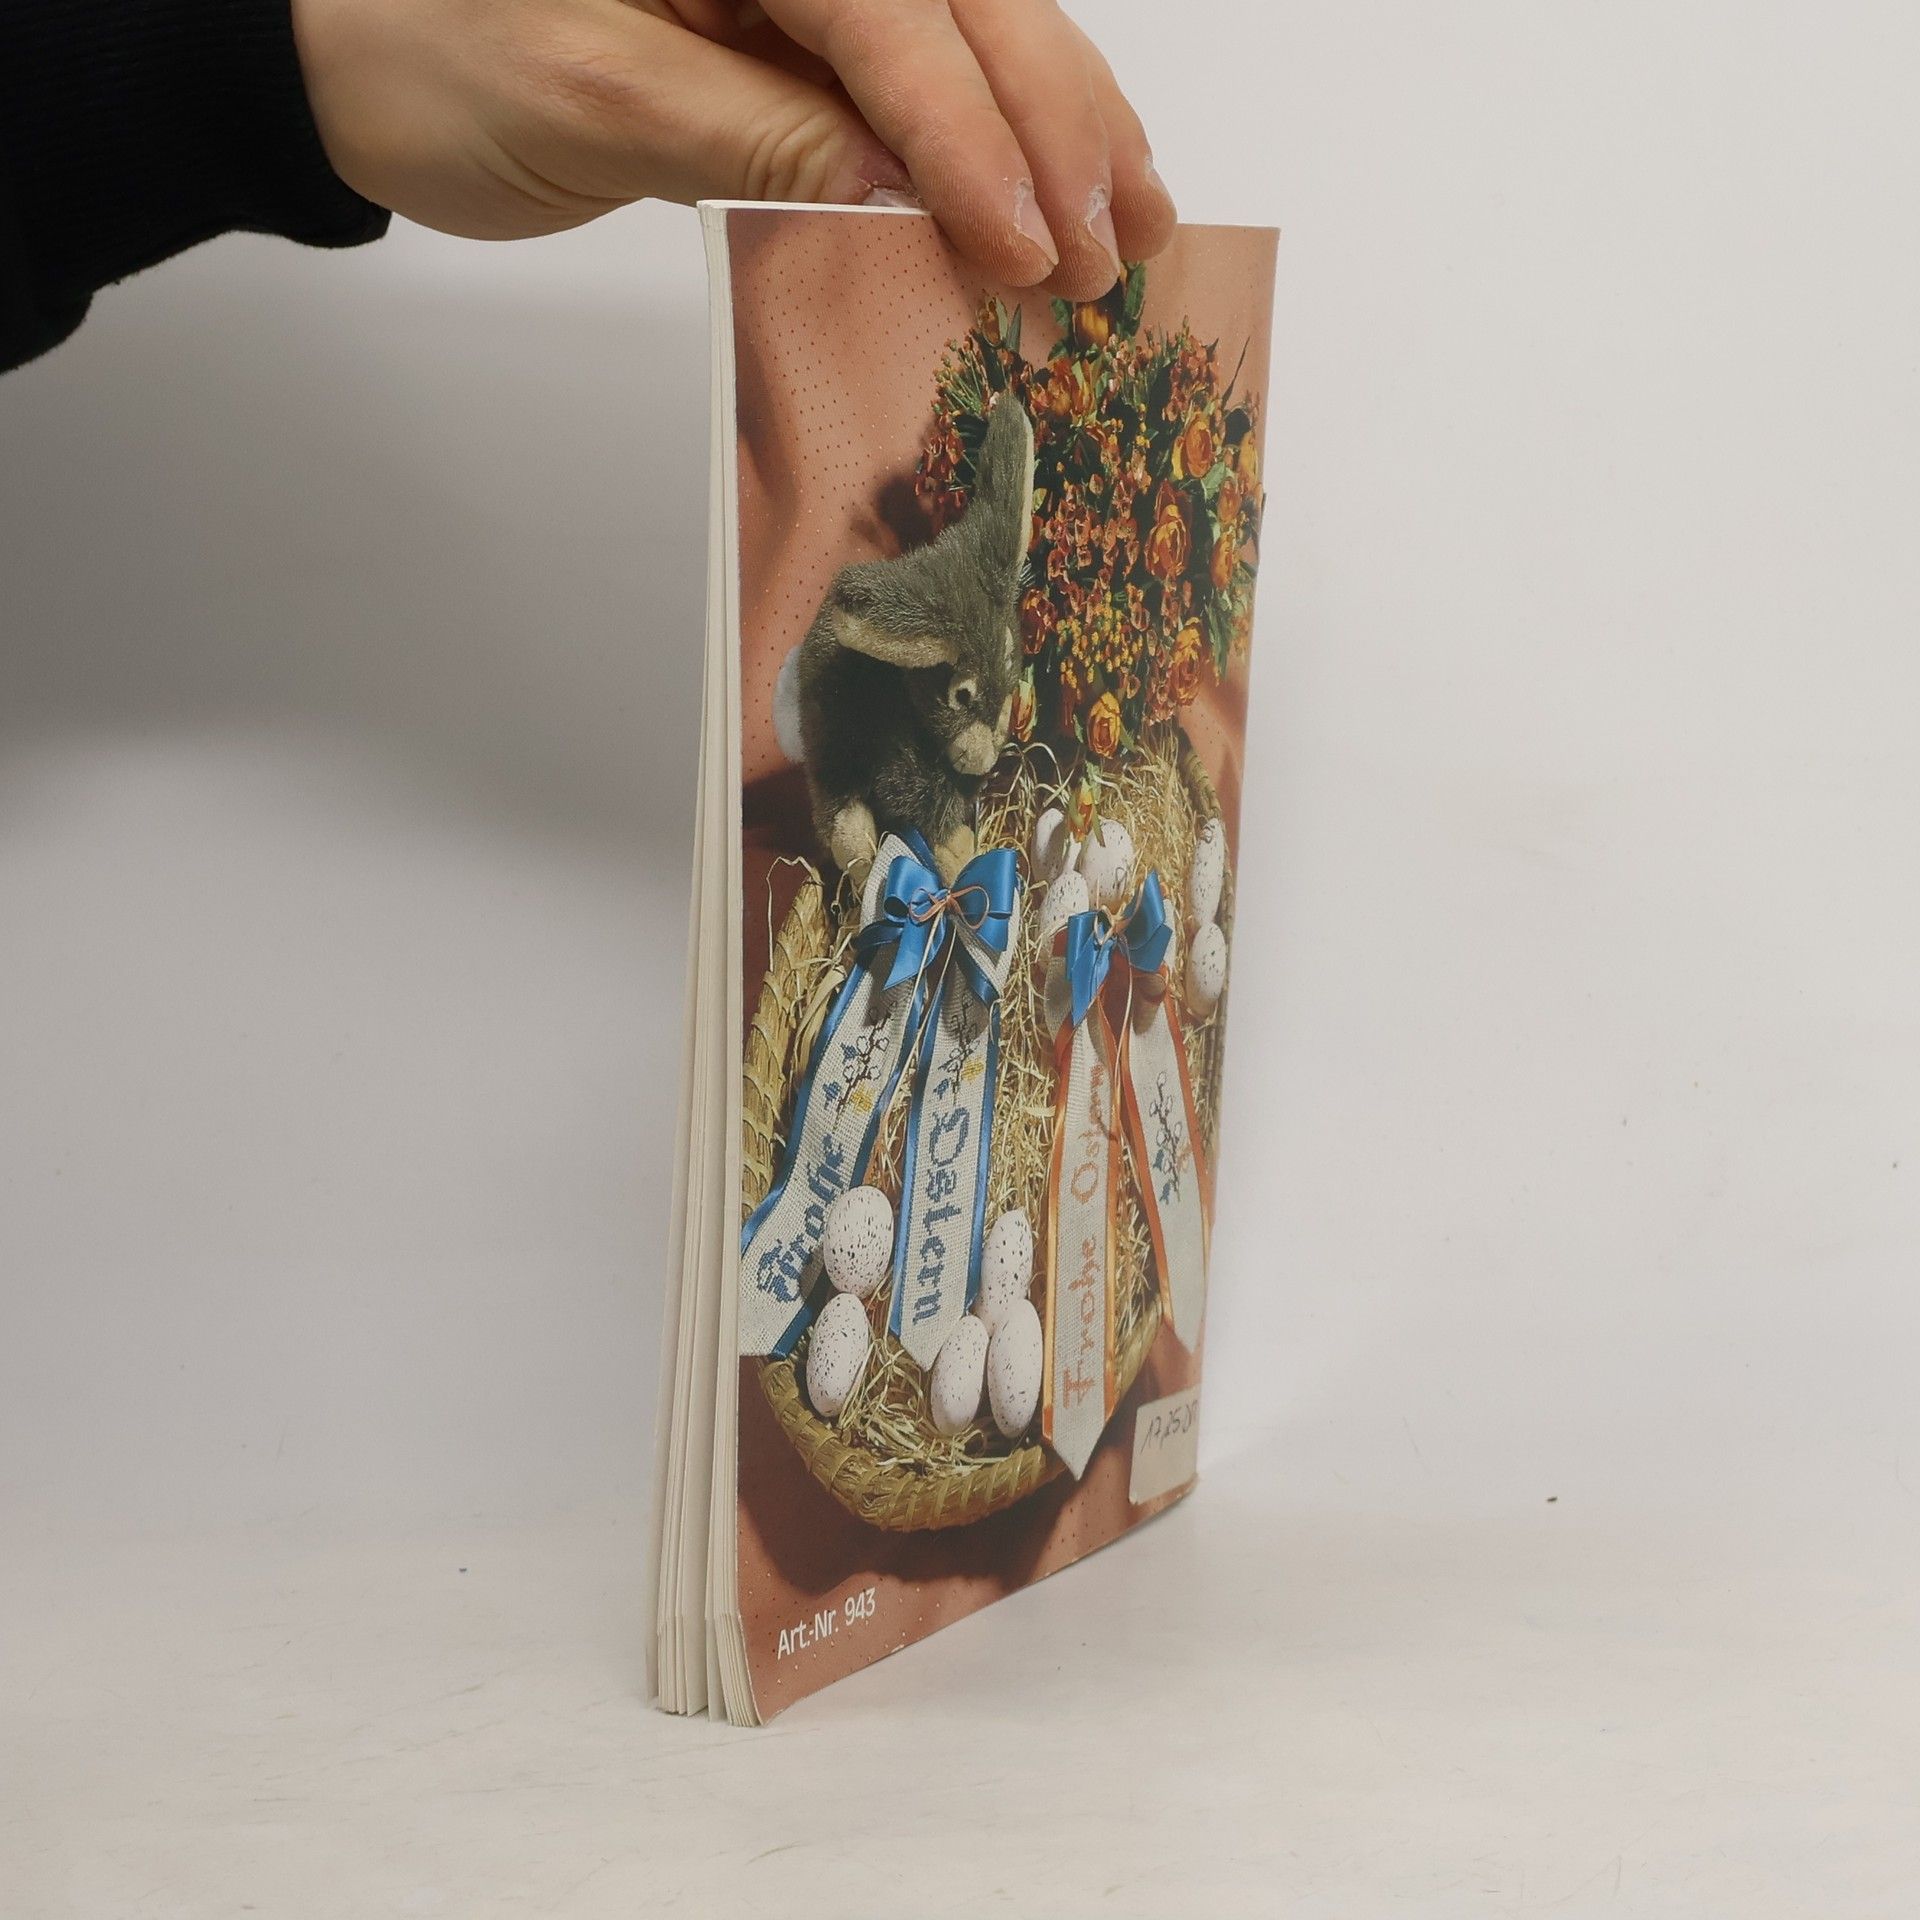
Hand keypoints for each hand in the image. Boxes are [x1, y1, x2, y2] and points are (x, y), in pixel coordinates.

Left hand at [293, 0, 1176, 298]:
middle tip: (1116, 244)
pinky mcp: (799, 23)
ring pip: (974, 27)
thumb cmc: (431, 56)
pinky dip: (1008, 135)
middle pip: (964, 2)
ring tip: (1138, 219)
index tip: (1027, 242)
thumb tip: (906, 192)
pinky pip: (928, 69)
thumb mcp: (592, 103)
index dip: (967, 131)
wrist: (356, 53)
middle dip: (1054, 124)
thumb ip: (756, 137)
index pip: (883, 10)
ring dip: (1065, 125)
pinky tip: (1068, 185)